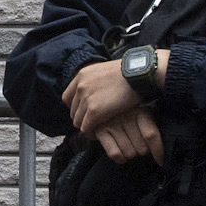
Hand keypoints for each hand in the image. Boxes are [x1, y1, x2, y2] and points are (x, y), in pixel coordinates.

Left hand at [64, 54, 165, 169]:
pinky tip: (98, 134)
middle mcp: (80, 86)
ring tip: (97, 130)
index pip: (67, 97)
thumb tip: (98, 91)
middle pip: (73, 111)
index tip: (85, 112)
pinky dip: (90, 133)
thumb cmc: (130, 74)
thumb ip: (96, 81)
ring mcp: (86, 99)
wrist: (138, 75)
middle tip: (93, 123)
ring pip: (78, 121)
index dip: (75, 107)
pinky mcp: (94, 111)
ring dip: (86, 127)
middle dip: (82, 118)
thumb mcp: (106, 71)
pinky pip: (85, 128)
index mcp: (82, 75)